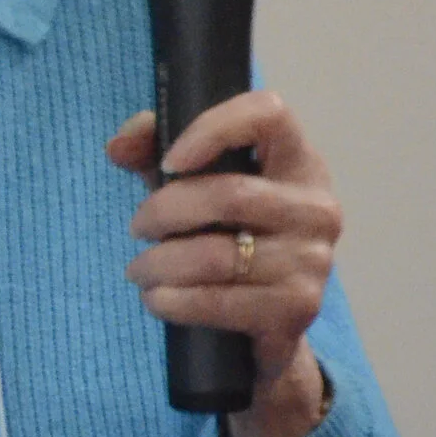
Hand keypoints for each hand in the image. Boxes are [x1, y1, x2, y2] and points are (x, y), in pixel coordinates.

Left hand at [107, 94, 341, 436]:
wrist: (264, 323)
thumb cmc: (225, 235)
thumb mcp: (189, 185)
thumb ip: (153, 151)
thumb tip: (118, 146)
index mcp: (298, 160)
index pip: (270, 114)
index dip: (214, 127)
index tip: (170, 162)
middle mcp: (317, 206)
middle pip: (231, 194)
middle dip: (165, 211)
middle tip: (137, 227)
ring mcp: (314, 260)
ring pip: (218, 256)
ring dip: (160, 264)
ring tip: (138, 270)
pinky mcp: (298, 308)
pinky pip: (221, 302)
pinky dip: (175, 302)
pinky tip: (156, 299)